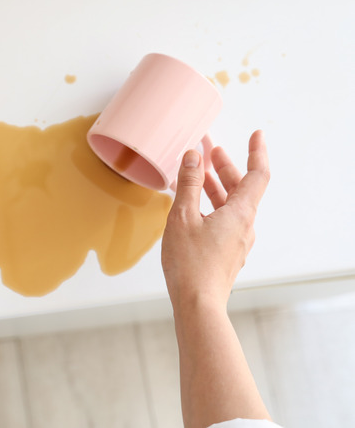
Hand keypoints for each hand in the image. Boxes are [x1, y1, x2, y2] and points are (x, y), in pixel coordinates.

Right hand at [161, 130, 269, 311]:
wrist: (197, 304)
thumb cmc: (190, 264)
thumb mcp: (183, 217)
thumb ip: (189, 184)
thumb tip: (193, 157)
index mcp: (240, 214)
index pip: (257, 175)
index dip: (257, 152)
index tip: (256, 135)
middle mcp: (244, 226)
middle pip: (241, 189)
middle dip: (226, 167)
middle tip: (211, 150)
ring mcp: (237, 241)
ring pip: (230, 205)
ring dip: (216, 186)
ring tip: (198, 173)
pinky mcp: (226, 253)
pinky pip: (223, 221)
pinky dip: (211, 206)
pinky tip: (192, 207)